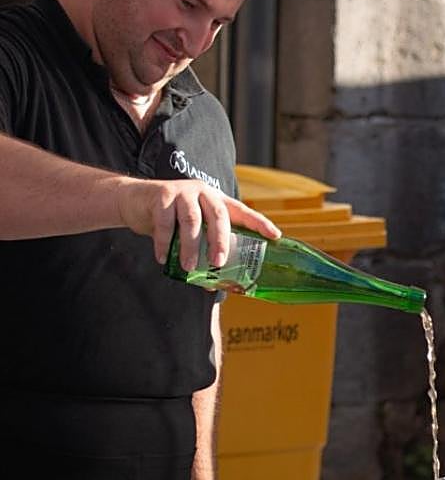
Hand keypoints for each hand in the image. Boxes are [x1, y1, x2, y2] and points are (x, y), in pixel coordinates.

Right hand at [114, 178, 280, 269]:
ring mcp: (182, 192)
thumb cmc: (169, 219)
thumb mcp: (189, 231)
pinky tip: (164, 259)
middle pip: (218, 216)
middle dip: (220, 241)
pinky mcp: (160, 196)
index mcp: (216, 200)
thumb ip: (201, 249)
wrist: (133, 201)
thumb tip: (214, 286)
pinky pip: (164, 223)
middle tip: (219, 263)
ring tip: (190, 268)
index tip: (275, 236)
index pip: (242, 211)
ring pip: (191, 221)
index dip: (259, 222)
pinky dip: (165, 243)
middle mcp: (203, 193)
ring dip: (191, 247)